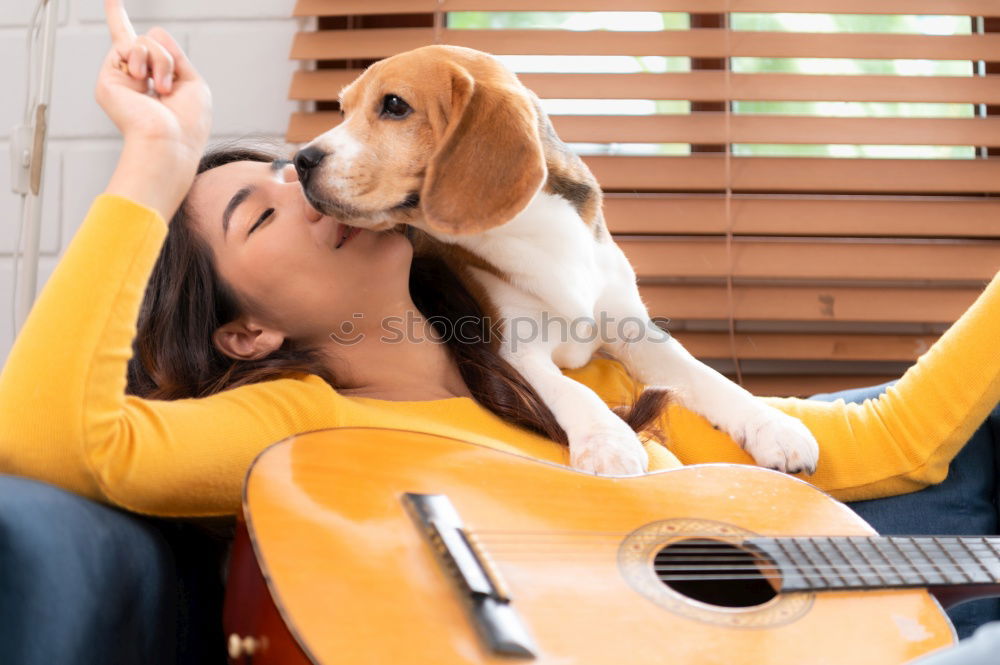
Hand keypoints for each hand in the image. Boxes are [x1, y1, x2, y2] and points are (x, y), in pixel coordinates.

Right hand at [95, 0, 210, 163]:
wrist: (171, 142)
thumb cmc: (187, 124)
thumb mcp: (192, 83)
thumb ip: (175, 56)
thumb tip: (154, 31)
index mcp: (153, 82)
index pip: (139, 49)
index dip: (122, 22)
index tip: (112, 0)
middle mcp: (134, 80)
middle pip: (149, 41)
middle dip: (167, 58)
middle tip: (169, 88)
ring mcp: (120, 79)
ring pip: (141, 42)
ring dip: (160, 60)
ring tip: (161, 88)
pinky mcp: (108, 79)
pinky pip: (128, 46)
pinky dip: (145, 60)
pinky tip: (145, 82)